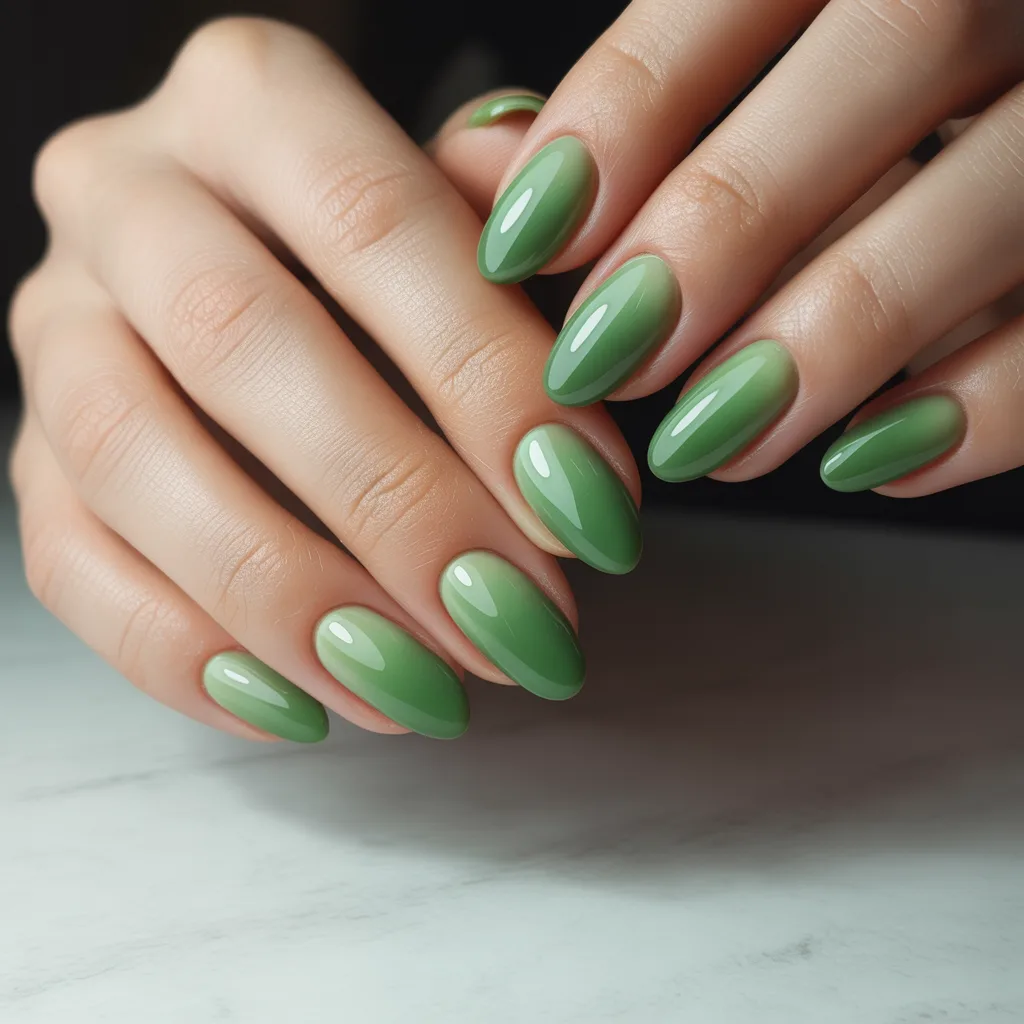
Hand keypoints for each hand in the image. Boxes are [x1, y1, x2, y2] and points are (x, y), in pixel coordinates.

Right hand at [8, 19, 641, 742]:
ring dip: (293, 599)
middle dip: (399, 509)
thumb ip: (523, 249)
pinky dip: (188, 653)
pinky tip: (308, 706)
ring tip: (424, 689)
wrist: (250, 264)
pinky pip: (69, 564)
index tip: (594, 516)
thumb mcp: (470, 213)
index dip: (493, 382)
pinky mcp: (28, 454)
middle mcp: (125, 191)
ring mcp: (56, 325)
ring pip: (133, 462)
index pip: (377, 225)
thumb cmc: (387, 252)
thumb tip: (599, 330)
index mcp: (249, 97)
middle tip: (517, 625)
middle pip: (244, 346)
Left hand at [478, 0, 1023, 495]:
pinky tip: (871, 459)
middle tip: (610, 355)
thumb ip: (642, 111)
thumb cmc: (853, 118)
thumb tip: (500, 176)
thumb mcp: (757, 82)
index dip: (625, 113)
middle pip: (896, 42)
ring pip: (999, 188)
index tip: (526, 241)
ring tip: (711, 439)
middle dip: (726, 222)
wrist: (1002, 120)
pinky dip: (980, 406)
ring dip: (836, 335)